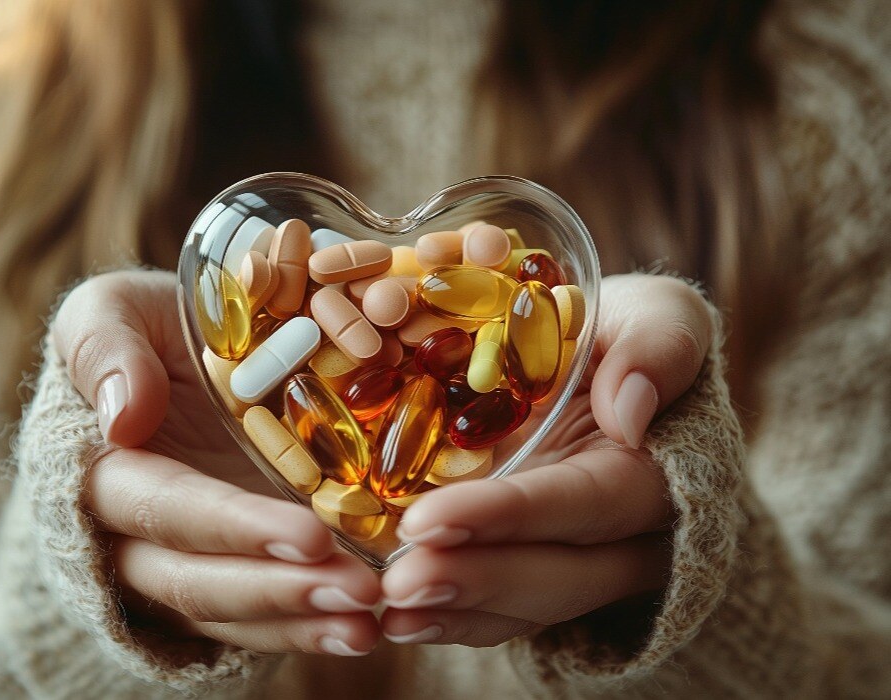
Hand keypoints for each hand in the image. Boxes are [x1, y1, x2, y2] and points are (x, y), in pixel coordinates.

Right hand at [52, 270, 380, 656]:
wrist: (181, 355)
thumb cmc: (149, 329)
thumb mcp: (112, 309)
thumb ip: (104, 348)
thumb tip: (122, 418)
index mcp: (105, 470)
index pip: (164, 508)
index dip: (231, 526)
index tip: (309, 535)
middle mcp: (137, 534)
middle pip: (195, 581)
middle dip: (277, 591)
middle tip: (359, 592)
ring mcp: (185, 559)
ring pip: (229, 614)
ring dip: (299, 623)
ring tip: (368, 626)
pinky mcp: (228, 569)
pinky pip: (258, 618)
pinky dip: (306, 628)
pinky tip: (362, 631)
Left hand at [381, 274, 712, 646]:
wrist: (594, 361)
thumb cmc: (622, 332)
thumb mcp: (656, 314)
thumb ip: (658, 347)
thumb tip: (629, 412)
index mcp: (649, 473)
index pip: (584, 504)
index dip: (510, 516)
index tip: (428, 521)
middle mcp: (619, 535)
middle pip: (557, 578)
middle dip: (474, 582)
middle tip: (397, 584)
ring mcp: (572, 558)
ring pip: (522, 608)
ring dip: (451, 614)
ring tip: (383, 610)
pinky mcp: (528, 564)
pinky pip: (494, 609)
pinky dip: (444, 617)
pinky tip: (390, 618)